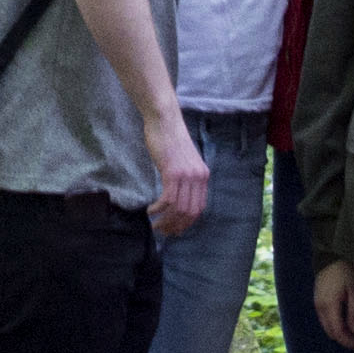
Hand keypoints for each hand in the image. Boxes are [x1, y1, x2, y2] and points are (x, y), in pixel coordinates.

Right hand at [147, 116, 208, 234]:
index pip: (199, 208)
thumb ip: (185, 178)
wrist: (164, 121)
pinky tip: (150, 211)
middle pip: (190, 212)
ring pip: (179, 209)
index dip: (187, 223)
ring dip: (166, 221)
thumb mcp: (183, 161)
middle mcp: (198, 177)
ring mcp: (186, 175)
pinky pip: (168, 200)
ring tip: (155, 225)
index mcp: (203, 176)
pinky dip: (159, 209)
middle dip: (176, 226)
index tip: (175, 229)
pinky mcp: (173, 172)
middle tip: (163, 231)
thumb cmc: (170, 139)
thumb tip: (178, 198)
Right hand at [313, 259, 353, 347]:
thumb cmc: (345, 273)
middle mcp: (320, 308)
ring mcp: (317, 306)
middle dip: (347, 338)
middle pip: (332, 332)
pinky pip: (326, 321)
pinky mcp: (318, 303)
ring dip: (342, 332)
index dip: (348, 341)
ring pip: (328, 328)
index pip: (338, 331)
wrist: (329, 258)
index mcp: (329, 305)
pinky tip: (348, 322)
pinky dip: (337, 325)